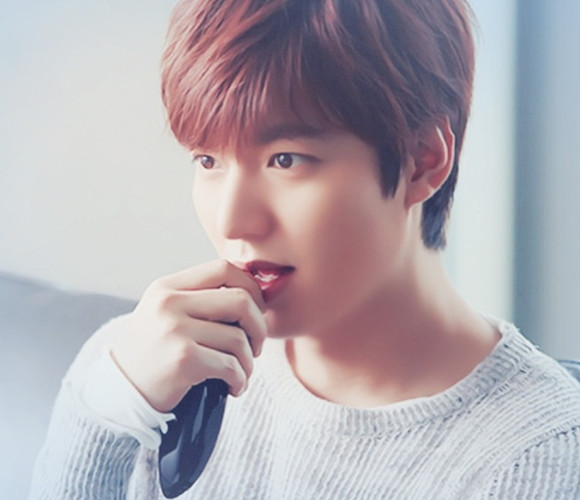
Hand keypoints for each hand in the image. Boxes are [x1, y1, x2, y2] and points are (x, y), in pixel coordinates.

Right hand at [110, 260, 266, 411]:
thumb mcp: (167, 314)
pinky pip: (230, 366)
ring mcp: (174, 330)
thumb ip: (201, 299)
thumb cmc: (153, 353)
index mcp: (168, 286)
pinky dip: (240, 379)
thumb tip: (255, 295)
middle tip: (255, 346)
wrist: (119, 392)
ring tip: (241, 372)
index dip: (250, 287)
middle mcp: (169, 303)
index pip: (223, 269)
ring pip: (239, 339)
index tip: (256, 311)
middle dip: (259, 326)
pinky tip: (234, 387)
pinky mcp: (182, 360)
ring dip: (249, 361)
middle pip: (240, 301)